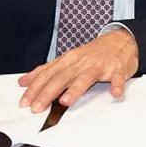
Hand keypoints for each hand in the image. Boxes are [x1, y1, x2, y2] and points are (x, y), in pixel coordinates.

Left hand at [18, 30, 138, 112]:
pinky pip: (117, 78)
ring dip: (75, 89)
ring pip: (85, 78)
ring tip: (66, 101)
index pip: (48, 74)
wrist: (121, 40)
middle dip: (48, 93)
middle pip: (62, 78)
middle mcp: (82, 62)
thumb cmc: (93, 53)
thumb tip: (24, 81)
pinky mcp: (117, 69)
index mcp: (69, 60)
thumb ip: (46, 70)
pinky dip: (116, 85)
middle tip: (37, 107)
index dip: (35, 88)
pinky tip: (115, 93)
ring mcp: (100, 66)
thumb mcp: (67, 59)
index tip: (25, 101)